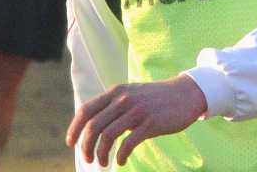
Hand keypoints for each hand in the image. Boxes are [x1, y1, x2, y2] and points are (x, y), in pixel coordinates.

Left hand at [66, 75, 207, 167]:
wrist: (185, 94)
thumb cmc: (155, 99)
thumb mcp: (130, 94)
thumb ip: (113, 105)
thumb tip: (93, 123)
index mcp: (115, 92)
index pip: (85, 110)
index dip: (75, 128)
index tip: (70, 143)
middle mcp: (122, 100)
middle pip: (93, 126)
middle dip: (86, 146)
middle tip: (87, 159)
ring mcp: (136, 111)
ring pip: (107, 136)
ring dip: (101, 153)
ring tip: (102, 163)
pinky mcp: (150, 123)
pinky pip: (128, 143)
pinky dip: (120, 155)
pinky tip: (121, 161)